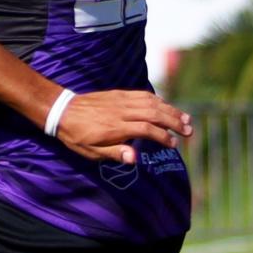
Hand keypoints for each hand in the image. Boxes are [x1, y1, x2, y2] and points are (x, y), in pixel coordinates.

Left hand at [54, 90, 193, 164]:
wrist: (63, 111)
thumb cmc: (77, 136)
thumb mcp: (91, 151)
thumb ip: (114, 153)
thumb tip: (134, 159)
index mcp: (116, 127)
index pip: (147, 129)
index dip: (163, 136)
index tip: (174, 144)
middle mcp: (122, 111)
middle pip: (154, 113)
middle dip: (174, 122)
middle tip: (189, 131)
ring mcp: (122, 100)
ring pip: (152, 102)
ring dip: (171, 110)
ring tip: (186, 119)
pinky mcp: (119, 94)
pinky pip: (143, 95)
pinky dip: (158, 100)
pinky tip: (167, 107)